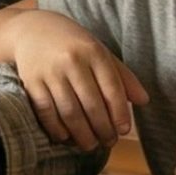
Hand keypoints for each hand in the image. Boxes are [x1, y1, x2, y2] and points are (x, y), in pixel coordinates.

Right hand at [5, 12, 145, 149]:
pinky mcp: (31, 81)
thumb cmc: (73, 45)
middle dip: (103, 129)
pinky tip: (66, 137)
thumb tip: (144, 101)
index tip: (124, 130)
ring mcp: (50, 71)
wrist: (33, 29)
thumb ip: (122, 76)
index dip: (120, 113)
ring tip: (91, 145)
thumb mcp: (100, 53)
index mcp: (93, 52)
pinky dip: (57, 129)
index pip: (112, 88)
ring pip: (70, 112)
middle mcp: (72, 60)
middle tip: (109, 142)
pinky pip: (46, 112)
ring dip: (82, 135)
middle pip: (92, 104)